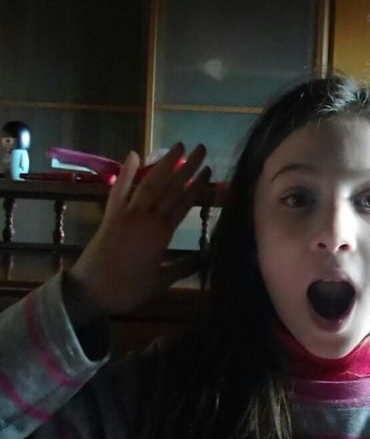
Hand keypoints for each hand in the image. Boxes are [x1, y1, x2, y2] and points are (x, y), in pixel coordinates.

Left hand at [65, 143, 209, 327]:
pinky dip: (126, 172)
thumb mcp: (160, 283)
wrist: (89, 292)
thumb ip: (183, 268)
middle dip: (187, 167)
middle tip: (201, 149)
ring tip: (178, 147)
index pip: (184, 204)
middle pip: (170, 188)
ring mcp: (127, 214)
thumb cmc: (126, 290)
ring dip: (164, 164)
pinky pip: (119, 190)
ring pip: (150, 184)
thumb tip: (207, 256)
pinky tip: (133, 154)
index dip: (197, 186)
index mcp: (161, 235)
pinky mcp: (110, 215)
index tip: (209, 170)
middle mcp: (146, 219)